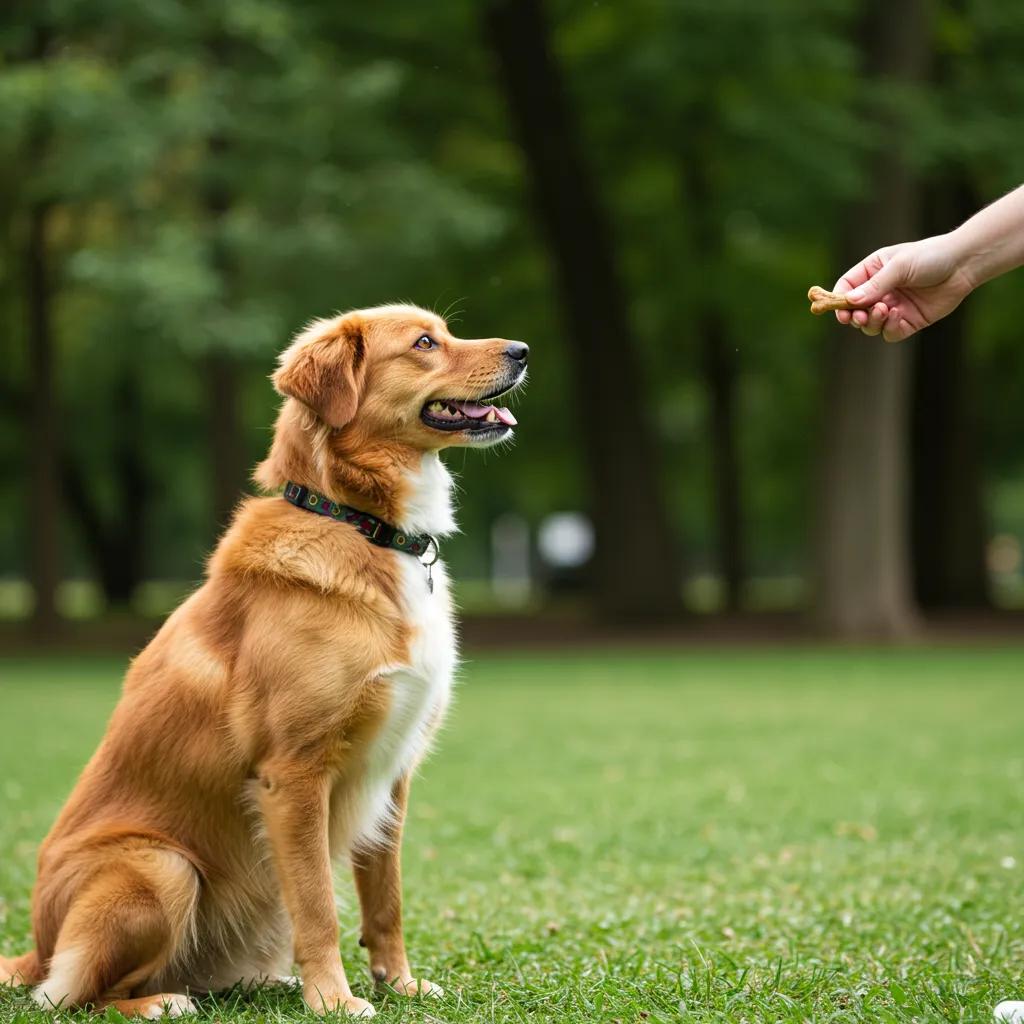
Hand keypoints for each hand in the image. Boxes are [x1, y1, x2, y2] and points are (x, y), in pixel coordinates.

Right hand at [833, 234, 975, 341]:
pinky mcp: (908, 321)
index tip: (840, 310)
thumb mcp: (900, 266)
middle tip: (859, 316)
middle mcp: (879, 291)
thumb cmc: (930, 256)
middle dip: (853, 316)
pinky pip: (890, 333)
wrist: (963, 265)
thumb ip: (875, 285)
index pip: (846, 288)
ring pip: (870, 325)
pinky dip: (889, 328)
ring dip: (872, 322)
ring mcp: (893, 308)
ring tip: (884, 310)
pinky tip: (897, 316)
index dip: (838, 301)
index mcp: (872, 272)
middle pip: (854, 311)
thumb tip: (851, 302)